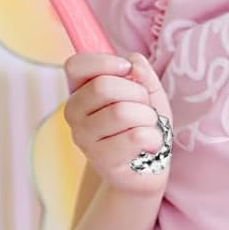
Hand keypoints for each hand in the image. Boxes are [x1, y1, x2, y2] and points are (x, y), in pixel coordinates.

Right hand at [62, 50, 173, 196]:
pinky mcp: (102, 161)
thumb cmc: (143, 124)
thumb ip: (141, 72)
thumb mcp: (147, 92)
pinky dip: (154, 138)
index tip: (127, 70)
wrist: (149, 167)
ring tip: (147, 128)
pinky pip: (136, 136)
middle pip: (103, 87)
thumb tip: (132, 63)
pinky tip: (148, 146)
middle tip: (144, 108)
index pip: (75, 66)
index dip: (105, 62)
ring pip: (121, 112)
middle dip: (137, 93)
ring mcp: (84, 139)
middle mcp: (74, 114)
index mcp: (80, 91)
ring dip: (147, 118)